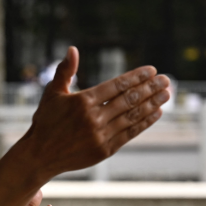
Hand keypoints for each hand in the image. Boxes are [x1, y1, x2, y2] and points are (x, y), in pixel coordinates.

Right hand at [20, 46, 169, 178]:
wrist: (40, 155)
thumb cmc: (45, 121)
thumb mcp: (52, 93)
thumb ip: (65, 71)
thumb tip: (73, 49)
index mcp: (82, 101)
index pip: (116, 85)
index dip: (136, 77)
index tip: (151, 70)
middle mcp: (93, 118)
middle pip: (128, 99)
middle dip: (150, 88)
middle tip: (166, 80)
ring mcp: (100, 135)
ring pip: (132, 116)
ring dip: (152, 104)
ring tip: (166, 94)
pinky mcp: (104, 150)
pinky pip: (129, 133)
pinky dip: (144, 123)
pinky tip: (155, 113)